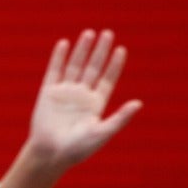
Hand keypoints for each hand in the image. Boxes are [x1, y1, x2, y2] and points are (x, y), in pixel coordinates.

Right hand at [26, 28, 142, 169]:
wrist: (50, 154)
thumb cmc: (78, 149)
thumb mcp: (102, 133)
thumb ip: (120, 118)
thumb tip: (139, 103)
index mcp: (96, 104)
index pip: (107, 79)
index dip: (114, 65)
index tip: (121, 49)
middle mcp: (81, 95)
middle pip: (93, 68)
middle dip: (100, 51)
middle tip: (108, 33)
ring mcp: (64, 92)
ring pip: (75, 66)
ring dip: (82, 50)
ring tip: (89, 33)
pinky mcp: (48, 93)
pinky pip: (54, 71)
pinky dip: (59, 58)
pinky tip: (64, 43)